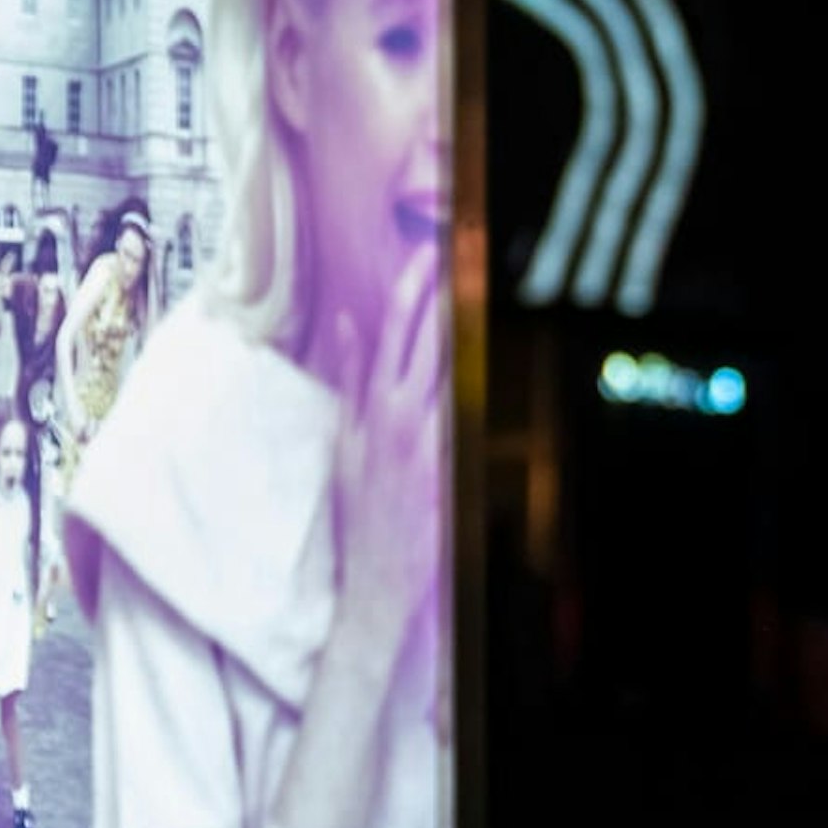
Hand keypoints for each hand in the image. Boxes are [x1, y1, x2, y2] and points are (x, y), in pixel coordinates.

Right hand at [327, 241, 446, 636]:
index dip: (414, 288)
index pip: (398, 330)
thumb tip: (348, 324)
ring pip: (458, 369)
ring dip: (467, 331)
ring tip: (478, 289)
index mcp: (376, 404)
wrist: (378, 573)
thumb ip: (348, 378)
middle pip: (435, 339)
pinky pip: (469, 410)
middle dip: (449, 295)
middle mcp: (407, 415)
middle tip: (463, 254)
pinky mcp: (457, 460)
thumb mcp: (341, 439)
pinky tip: (486, 354)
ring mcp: (436, 438)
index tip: (428, 254)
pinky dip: (475, 381)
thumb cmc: (357, 506)